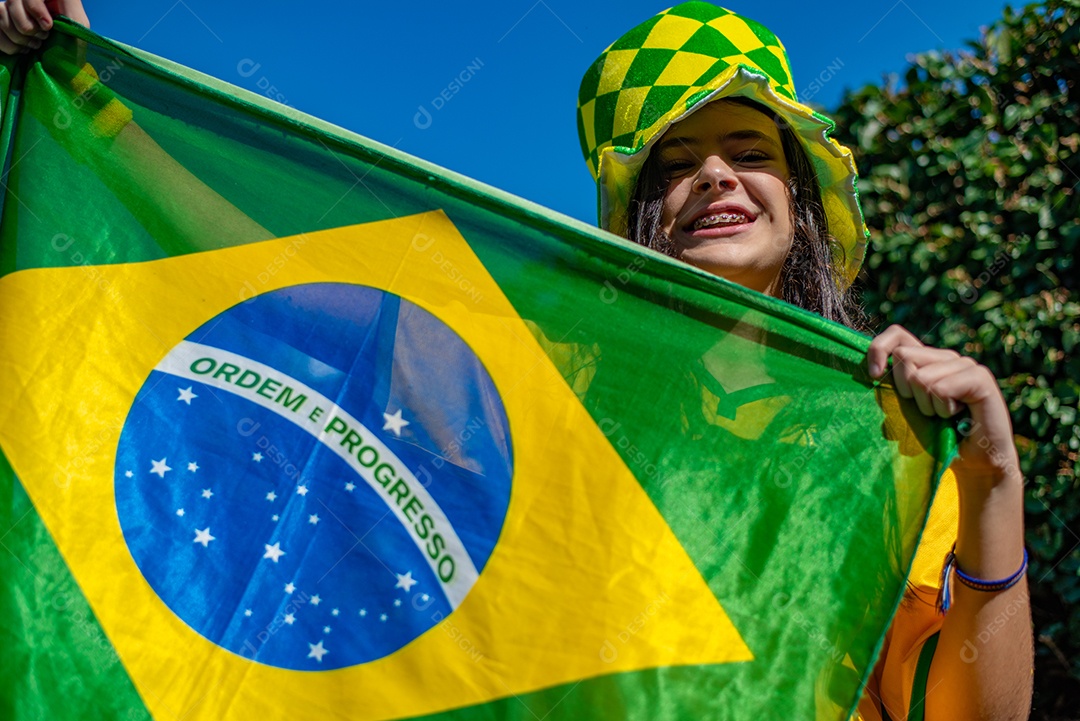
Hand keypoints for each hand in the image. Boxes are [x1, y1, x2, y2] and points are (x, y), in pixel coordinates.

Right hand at [0, 0, 88, 54]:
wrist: (62, 63)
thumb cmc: (73, 42)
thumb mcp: (78, 25)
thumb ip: (71, 12)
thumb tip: (56, 8)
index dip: (35, 8)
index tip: (47, 26)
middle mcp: (25, 0)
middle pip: (13, 1)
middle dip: (27, 26)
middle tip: (43, 38)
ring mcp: (11, 9)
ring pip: (1, 13)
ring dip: (18, 36)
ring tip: (35, 46)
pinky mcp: (2, 22)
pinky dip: (8, 45)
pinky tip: (22, 50)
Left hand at [867, 324, 1020, 487]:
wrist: (974, 464)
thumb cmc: (936, 438)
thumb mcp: (905, 410)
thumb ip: (891, 389)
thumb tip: (872, 372)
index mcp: (927, 361)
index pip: (897, 335)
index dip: (878, 349)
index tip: (874, 376)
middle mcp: (946, 357)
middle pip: (903, 357)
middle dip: (905, 391)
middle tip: (926, 410)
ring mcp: (965, 365)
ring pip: (920, 377)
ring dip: (927, 406)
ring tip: (944, 416)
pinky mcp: (979, 378)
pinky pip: (940, 389)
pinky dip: (942, 409)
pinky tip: (956, 417)